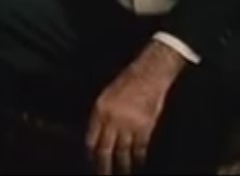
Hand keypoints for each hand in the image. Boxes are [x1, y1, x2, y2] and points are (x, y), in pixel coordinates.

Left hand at [85, 42, 185, 173]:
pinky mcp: (145, 127)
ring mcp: (129, 124)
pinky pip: (140, 148)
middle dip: (102, 166)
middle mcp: (112, 119)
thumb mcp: (106, 94)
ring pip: (122, 152)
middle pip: (105, 149)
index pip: (91, 138)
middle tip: (102, 175)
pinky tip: (138, 163)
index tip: (90, 161)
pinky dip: (139, 157)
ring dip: (121, 165)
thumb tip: (97, 134)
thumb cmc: (128, 80)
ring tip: (121, 173)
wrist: (149, 73)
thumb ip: (101, 115)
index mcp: (100, 109)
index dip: (90, 152)